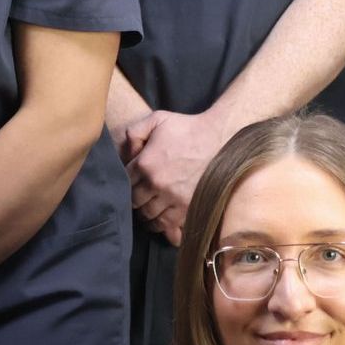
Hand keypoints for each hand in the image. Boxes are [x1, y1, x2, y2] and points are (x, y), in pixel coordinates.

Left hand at [124, 110, 232, 247]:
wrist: (220, 139)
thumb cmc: (188, 128)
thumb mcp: (157, 119)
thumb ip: (134, 132)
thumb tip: (126, 153)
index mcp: (145, 163)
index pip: (124, 182)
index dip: (126, 182)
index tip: (132, 181)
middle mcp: (156, 184)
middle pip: (134, 201)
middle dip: (134, 199)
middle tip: (139, 196)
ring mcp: (173, 198)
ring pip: (149, 216)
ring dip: (145, 214)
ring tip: (147, 209)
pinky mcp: (188, 208)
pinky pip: (167, 225)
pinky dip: (160, 225)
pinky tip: (159, 220)